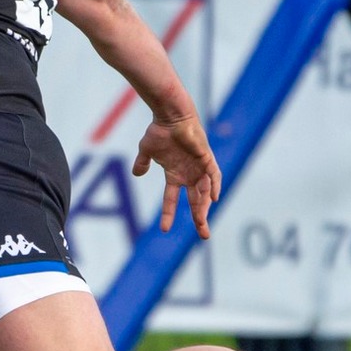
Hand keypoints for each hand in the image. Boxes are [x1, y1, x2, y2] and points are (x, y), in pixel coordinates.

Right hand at [132, 111, 221, 237]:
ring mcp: (198, 167)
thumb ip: (142, 163)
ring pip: (205, 192)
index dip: (168, 213)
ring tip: (202, 222)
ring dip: (205, 207)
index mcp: (175, 174)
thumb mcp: (146, 150)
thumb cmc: (159, 130)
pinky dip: (214, 186)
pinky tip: (213, 199)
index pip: (172, 198)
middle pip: (196, 200)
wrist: (170, 115)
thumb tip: (136, 174)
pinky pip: (213, 175)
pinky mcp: (206, 158)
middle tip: (204, 235)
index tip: (164, 230)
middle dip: (199, 218)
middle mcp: (189, 174)